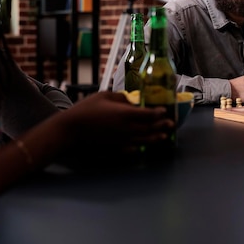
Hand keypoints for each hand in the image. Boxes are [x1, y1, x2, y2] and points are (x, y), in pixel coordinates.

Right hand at [58, 91, 174, 156]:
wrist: (72, 130)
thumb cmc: (86, 109)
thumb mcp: (104, 96)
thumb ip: (121, 97)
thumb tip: (132, 100)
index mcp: (125, 114)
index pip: (148, 114)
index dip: (159, 113)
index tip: (165, 110)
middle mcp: (127, 128)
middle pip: (150, 128)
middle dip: (162, 125)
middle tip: (171, 123)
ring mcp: (122, 140)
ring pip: (144, 139)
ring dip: (156, 137)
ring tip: (165, 136)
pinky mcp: (116, 147)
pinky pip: (133, 147)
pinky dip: (142, 146)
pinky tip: (146, 144)